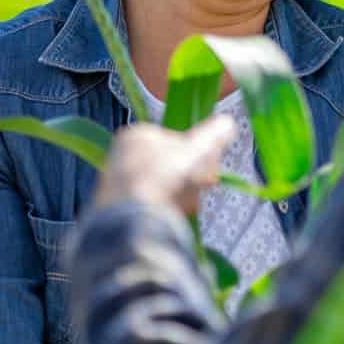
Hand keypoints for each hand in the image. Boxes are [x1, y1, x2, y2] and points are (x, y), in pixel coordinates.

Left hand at [94, 114, 236, 213]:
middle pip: (167, 164)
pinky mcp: (115, 208)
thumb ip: (213, 136)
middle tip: (203, 187)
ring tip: (189, 205)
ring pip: (159, 185)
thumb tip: (227, 123)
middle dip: (190, 177)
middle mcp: (121, 156)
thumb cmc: (164, 177)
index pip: (175, 140)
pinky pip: (148, 204)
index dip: (198, 154)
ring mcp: (117, 183)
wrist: (133, 219)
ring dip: (180, 194)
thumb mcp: (197, 150)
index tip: (210, 169)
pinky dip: (164, 209)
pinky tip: (174, 216)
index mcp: (137, 135)